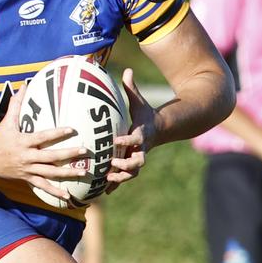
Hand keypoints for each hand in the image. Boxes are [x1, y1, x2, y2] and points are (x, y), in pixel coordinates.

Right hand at [0, 84, 88, 202]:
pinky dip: (55, 192)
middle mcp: (26, 157)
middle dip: (68, 154)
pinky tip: (68, 196)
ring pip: (50, 173)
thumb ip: (16, 103)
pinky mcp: (27, 179)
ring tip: (83, 173)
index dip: (57, 133)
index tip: (72, 129)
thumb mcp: (6, 121)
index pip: (43, 136)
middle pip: (50, 157)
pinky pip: (43, 186)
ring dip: (67, 174)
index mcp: (23, 141)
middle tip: (85, 151)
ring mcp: (28, 170)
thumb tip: (25, 84)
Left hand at [105, 68, 159, 190]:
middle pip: (138, 161)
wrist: (158, 130)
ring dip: (121, 178)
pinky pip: (125, 178)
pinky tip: (103, 191)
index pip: (135, 139)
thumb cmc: (145, 115)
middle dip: (126, 164)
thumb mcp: (139, 102)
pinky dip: (115, 185)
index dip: (127, 141)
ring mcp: (137, 158)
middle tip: (113, 164)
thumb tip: (127, 70)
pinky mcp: (132, 165)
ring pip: (132, 173)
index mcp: (141, 135)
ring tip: (107, 179)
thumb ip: (132, 89)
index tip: (116, 140)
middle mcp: (141, 149)